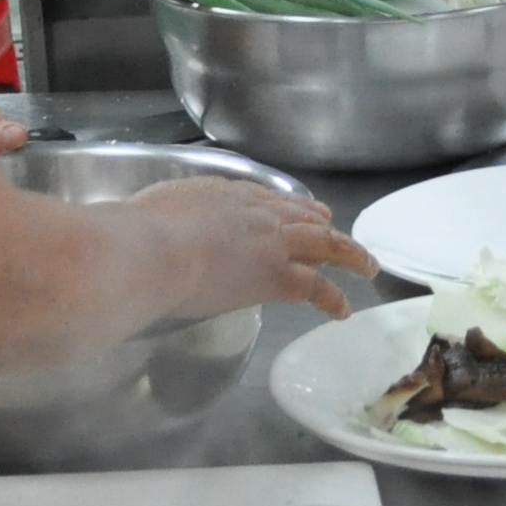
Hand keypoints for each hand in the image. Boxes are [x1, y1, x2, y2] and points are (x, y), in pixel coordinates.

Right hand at [135, 177, 377, 322]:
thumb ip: (164, 216)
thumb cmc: (139, 232)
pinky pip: (316, 287)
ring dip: (349, 254)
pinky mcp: (278, 276)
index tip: (294, 212)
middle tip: (338, 232)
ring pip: (324, 245)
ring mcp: (272, 243)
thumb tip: (154, 228)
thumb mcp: (154, 207)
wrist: (153, 250)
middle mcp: (256, 212)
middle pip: (301, 215)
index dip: (285, 207)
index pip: (265, 199)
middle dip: (323, 224)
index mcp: (225, 194)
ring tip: (366, 266)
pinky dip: (334, 298)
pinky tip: (343, 310)